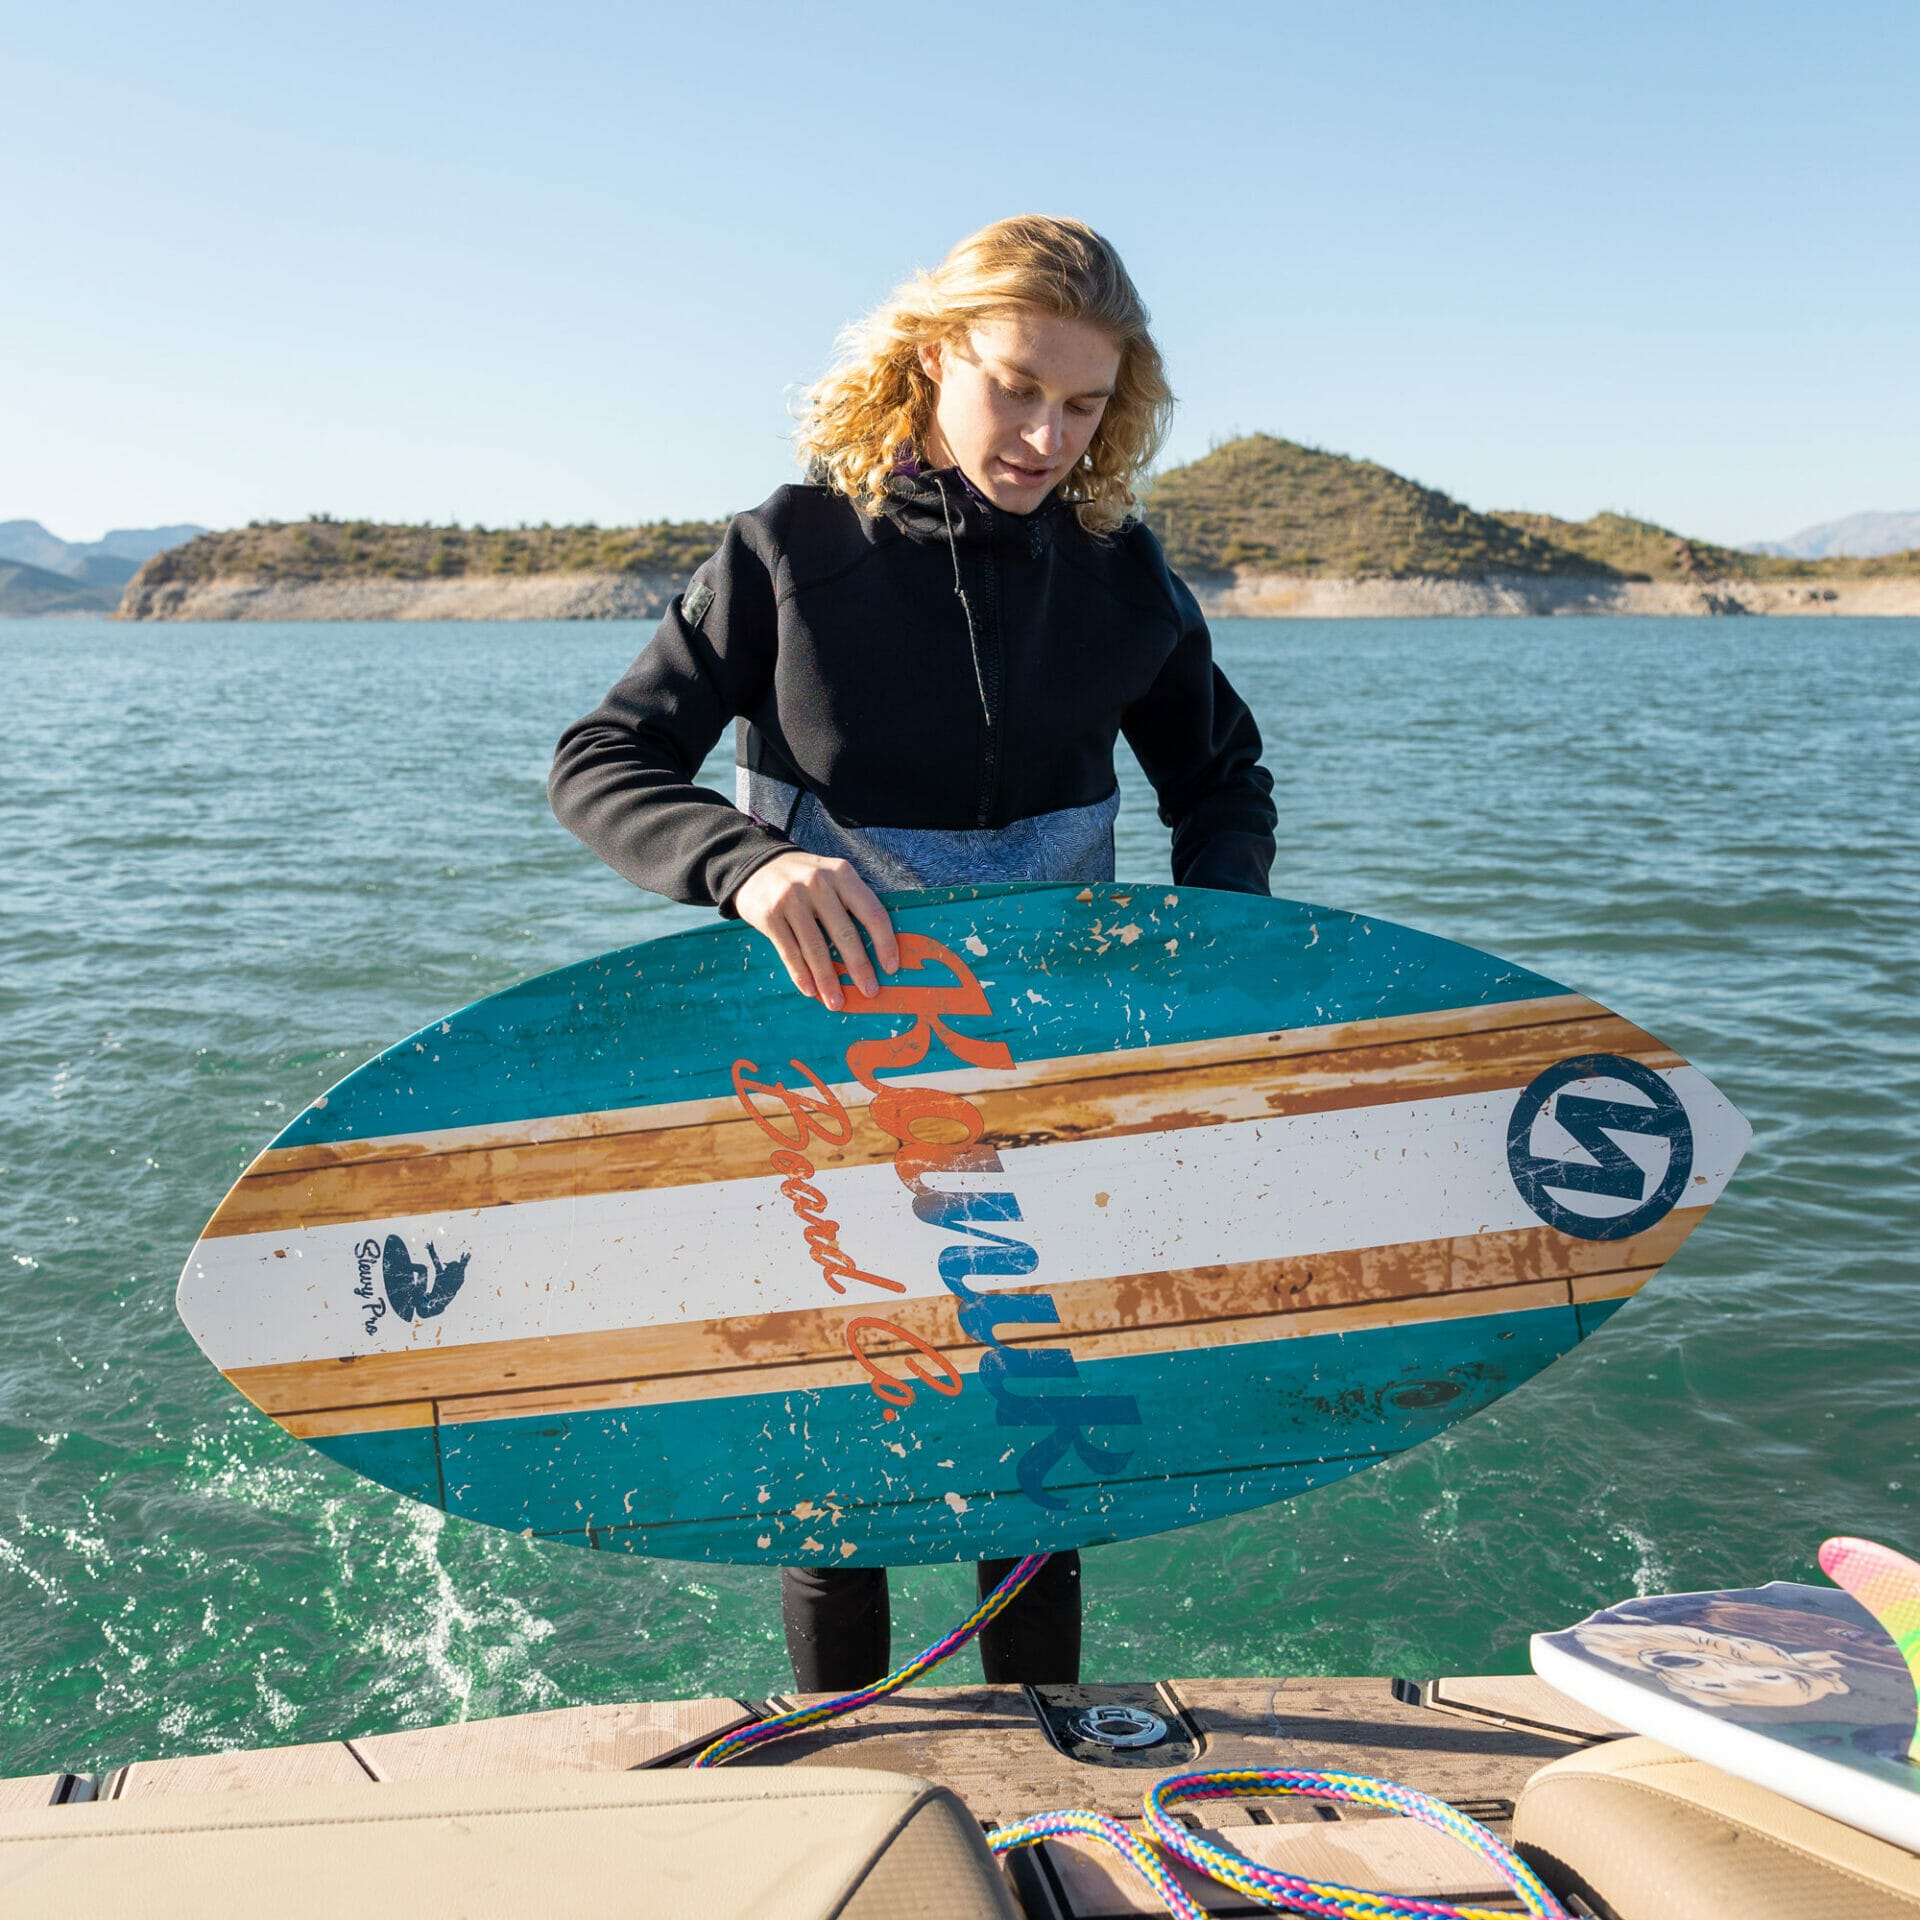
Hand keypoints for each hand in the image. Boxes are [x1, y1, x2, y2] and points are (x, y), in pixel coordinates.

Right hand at [731, 853, 898, 1010]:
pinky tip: (811, 991)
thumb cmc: (805, 879)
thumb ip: (852, 901)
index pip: (872, 912)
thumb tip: (878, 948)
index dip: (885, 942)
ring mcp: (791, 899)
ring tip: (837, 1002)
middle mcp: (818, 884)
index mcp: (842, 874)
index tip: (891, 967)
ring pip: (816, 948)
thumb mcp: (832, 877)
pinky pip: (789, 951)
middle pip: (845, 934)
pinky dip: (801, 975)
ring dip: (828, 980)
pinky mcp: (770, 915)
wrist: (757, 865)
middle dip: (860, 968)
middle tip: (869, 992)